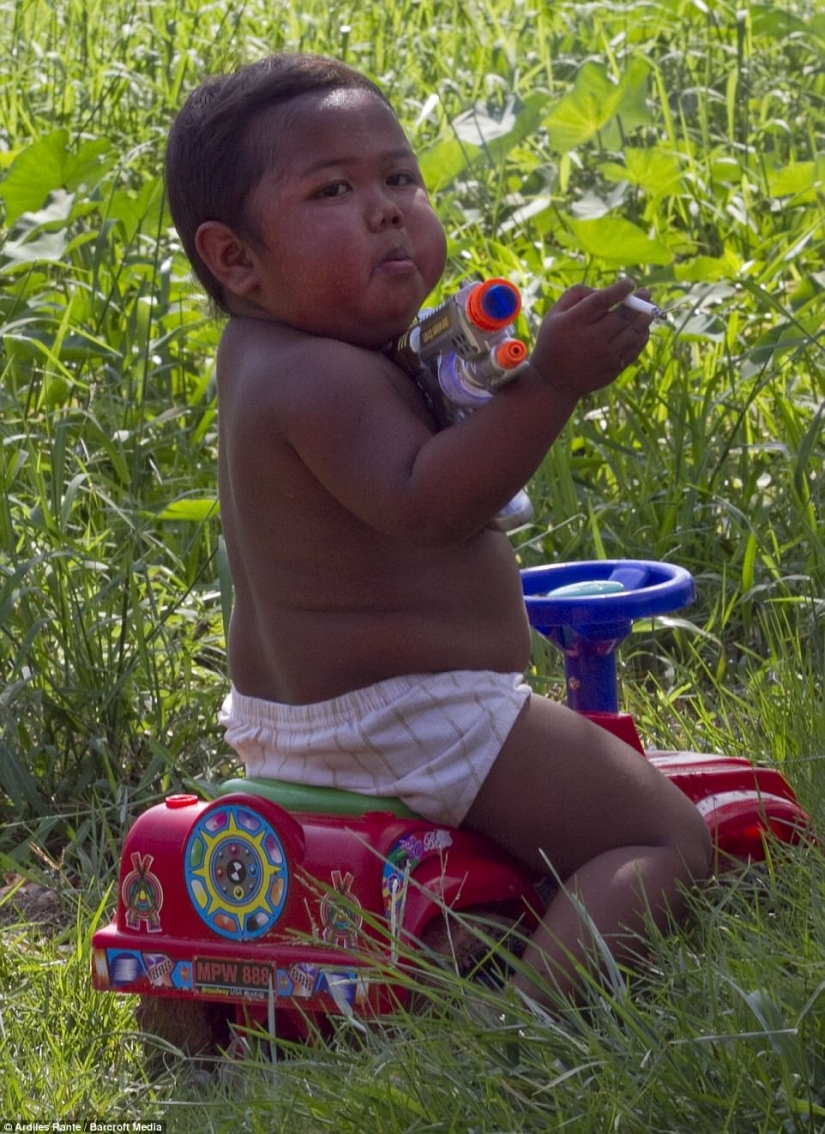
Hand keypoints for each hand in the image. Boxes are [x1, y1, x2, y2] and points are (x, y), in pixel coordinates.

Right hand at [530, 278, 653, 399]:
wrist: (553, 382)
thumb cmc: (554, 341)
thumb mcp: (554, 314)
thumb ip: (576, 295)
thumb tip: (605, 290)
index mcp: (574, 322)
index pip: (602, 301)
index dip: (619, 290)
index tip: (629, 283)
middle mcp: (591, 339)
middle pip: (622, 316)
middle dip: (638, 302)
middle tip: (646, 292)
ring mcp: (605, 356)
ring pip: (633, 332)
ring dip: (645, 318)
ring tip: (650, 308)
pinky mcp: (613, 368)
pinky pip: (634, 349)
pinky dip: (642, 336)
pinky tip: (643, 328)